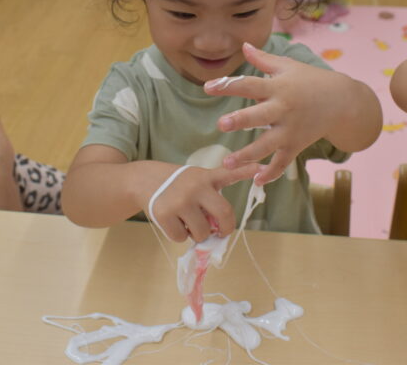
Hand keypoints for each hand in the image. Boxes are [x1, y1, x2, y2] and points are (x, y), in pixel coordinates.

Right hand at [138, 163, 259, 242]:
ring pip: (202, 232)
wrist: (145, 180)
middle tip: (219, 232)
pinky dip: (180, 236)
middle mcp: (196, 187)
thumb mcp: (198, 180)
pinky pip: (181, 238)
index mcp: (207, 177)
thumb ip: (212, 198)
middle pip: (223, 214)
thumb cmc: (179, 185)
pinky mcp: (164, 213)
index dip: (246, 170)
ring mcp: (180, 200)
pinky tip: (174, 222)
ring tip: (188, 222)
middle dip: (224, 229)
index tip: (262, 168)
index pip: (230, 173)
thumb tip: (220, 231)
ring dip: (197, 234)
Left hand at [204, 42, 348, 184]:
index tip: (207, 87)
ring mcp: (290, 130)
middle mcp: (283, 109)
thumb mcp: (288, 66)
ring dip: (247, 155)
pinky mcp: (296, 145)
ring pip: (267, 145)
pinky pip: (283, 162)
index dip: (228, 85)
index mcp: (278, 87)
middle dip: (241, 120)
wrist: (342, 101)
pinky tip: (256, 181)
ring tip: (227, 163)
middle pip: (259, 116)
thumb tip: (244, 45)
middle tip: (222, 124)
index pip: (249, 84)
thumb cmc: (311, 80)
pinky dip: (271, 173)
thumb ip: (263, 59)